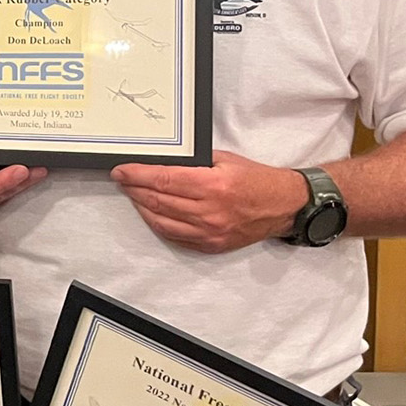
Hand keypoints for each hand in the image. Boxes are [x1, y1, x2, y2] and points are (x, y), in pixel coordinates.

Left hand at [111, 150, 306, 252]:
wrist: (284, 206)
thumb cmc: (257, 180)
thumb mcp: (225, 160)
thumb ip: (193, 162)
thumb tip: (161, 162)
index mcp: (213, 186)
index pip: (163, 180)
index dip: (137, 175)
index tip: (121, 172)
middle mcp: (210, 212)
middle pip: (158, 201)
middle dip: (134, 189)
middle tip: (122, 180)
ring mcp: (210, 232)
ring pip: (162, 222)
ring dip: (142, 208)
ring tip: (133, 195)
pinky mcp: (211, 245)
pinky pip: (175, 237)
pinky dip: (159, 224)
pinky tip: (151, 213)